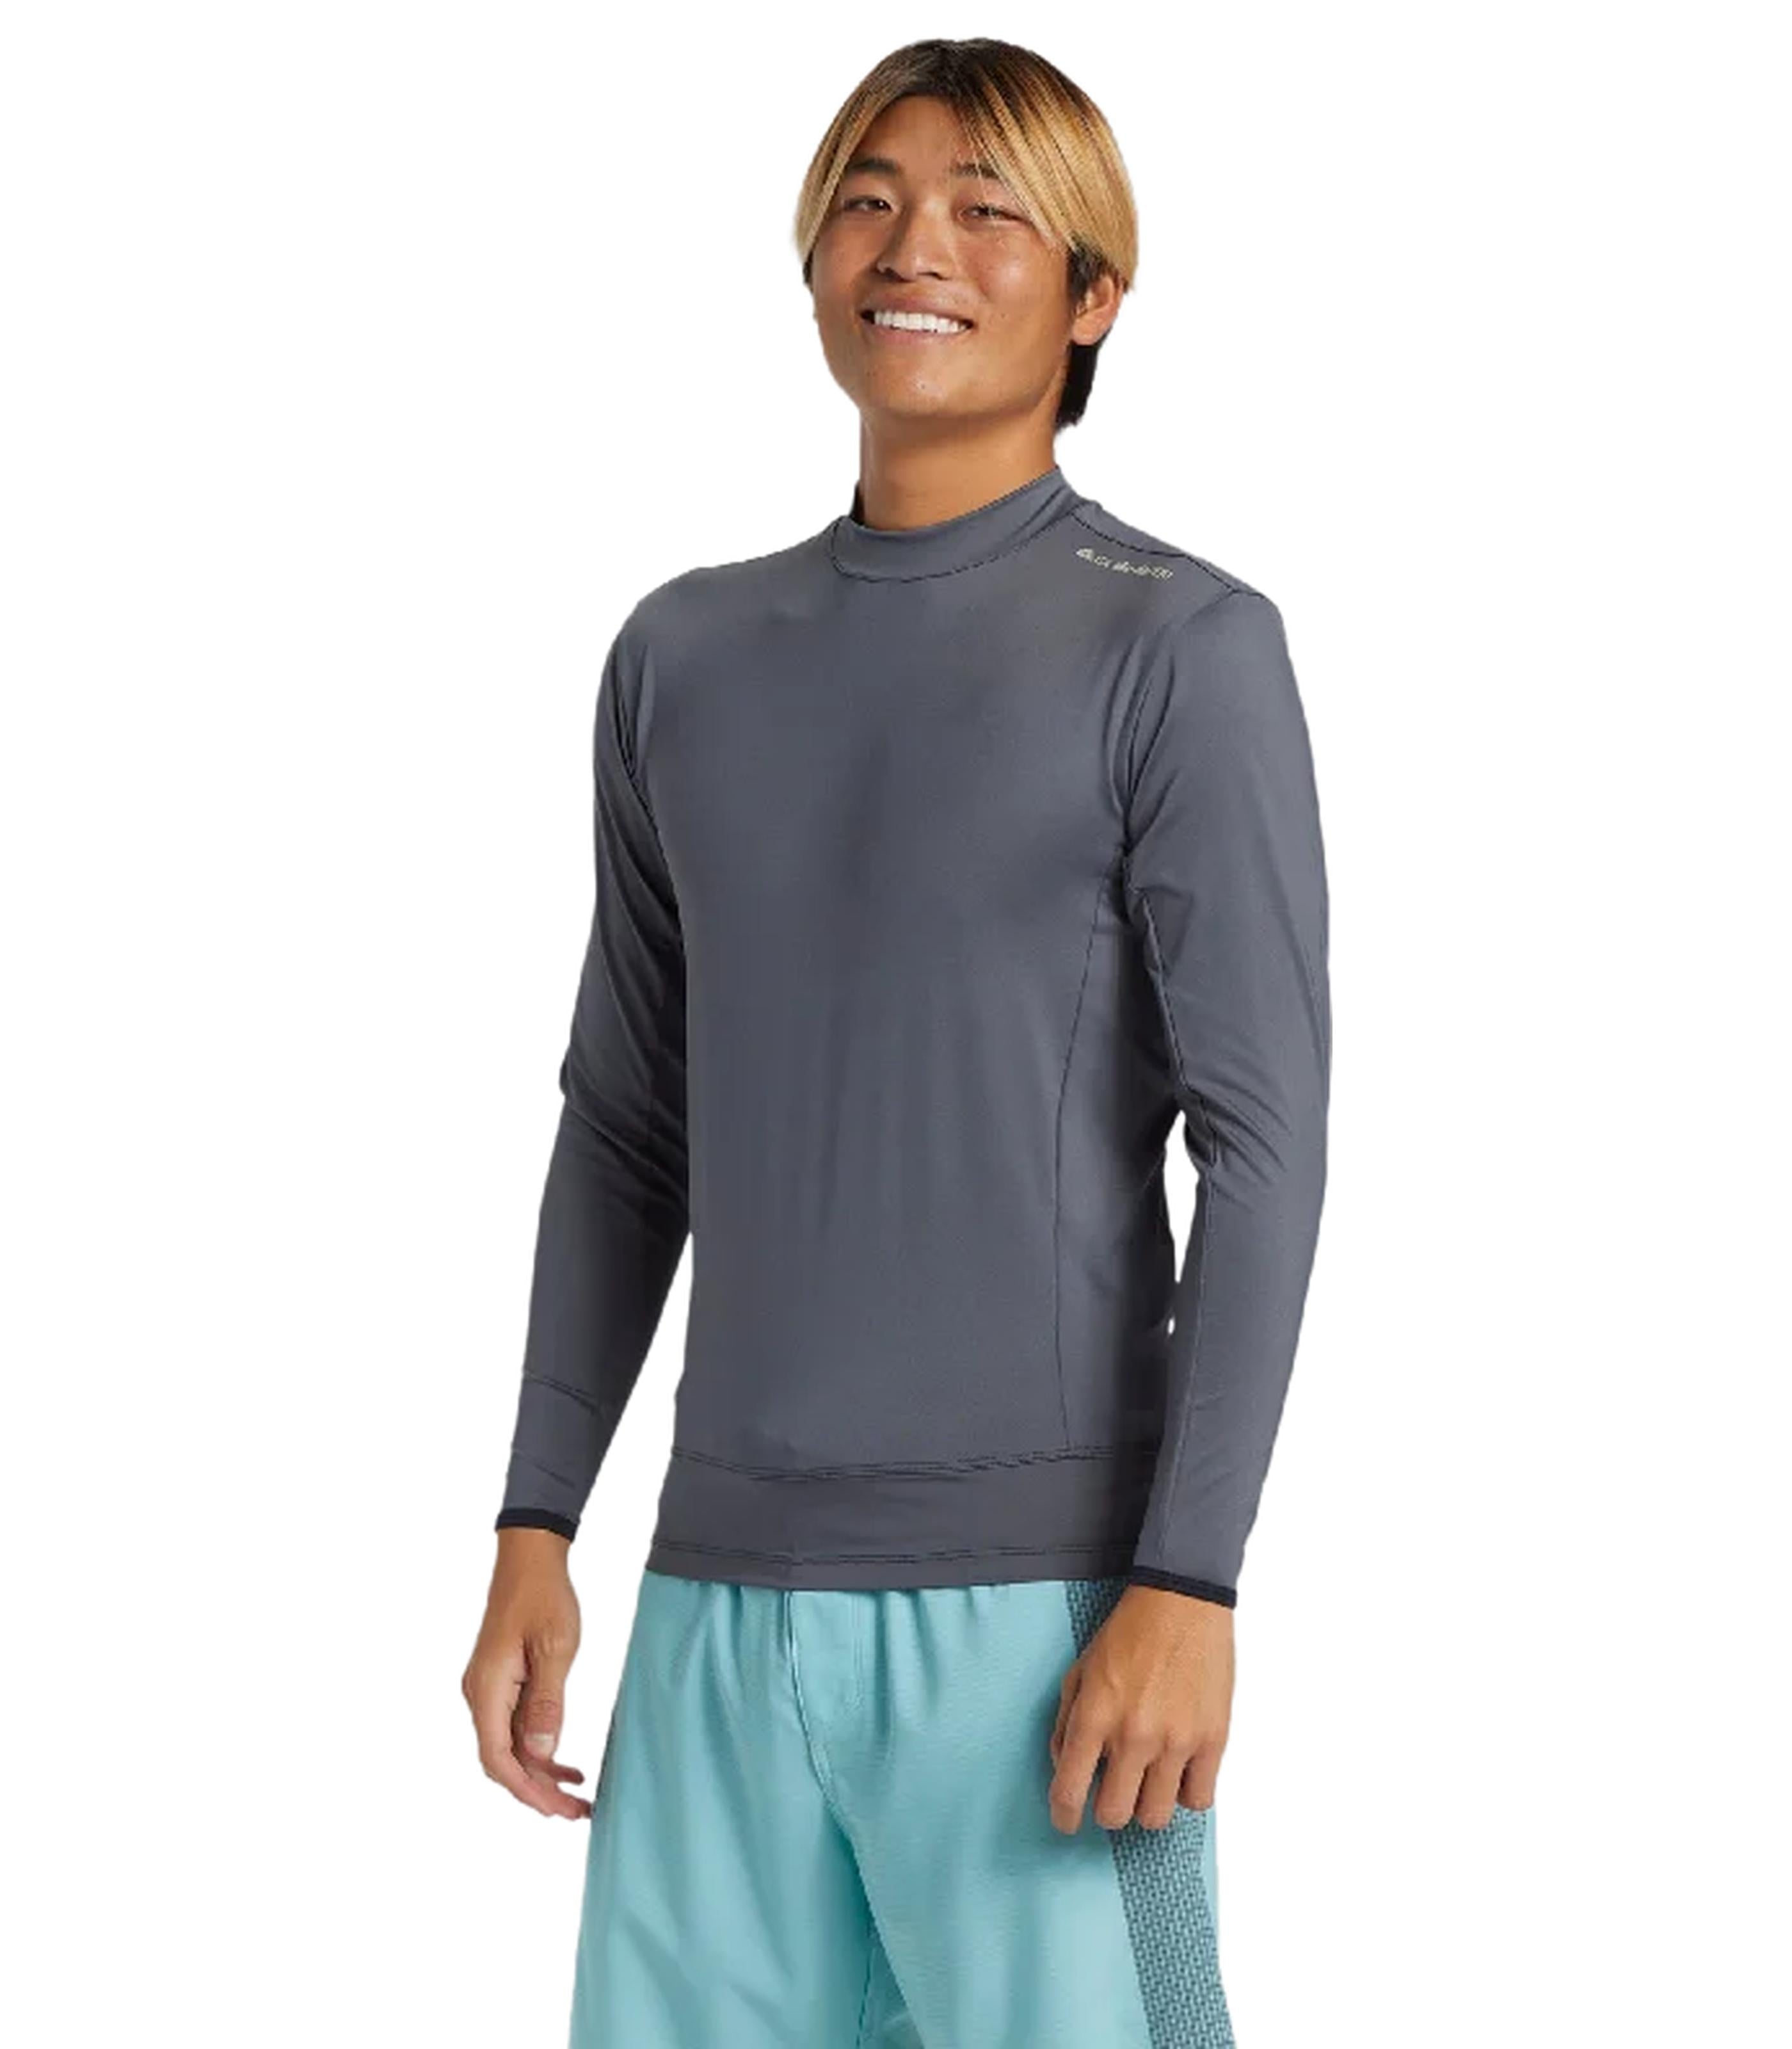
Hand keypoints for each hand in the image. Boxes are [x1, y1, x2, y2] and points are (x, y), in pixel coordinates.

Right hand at [462, 1527, 590, 1817]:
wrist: (529, 1557)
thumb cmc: (543, 1595)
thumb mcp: (555, 1647)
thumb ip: (547, 1704)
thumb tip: (541, 1756)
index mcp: (487, 1688)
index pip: (498, 1758)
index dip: (527, 1790)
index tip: (557, 1810)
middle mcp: (480, 1694)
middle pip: (502, 1760)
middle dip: (537, 1791)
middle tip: (577, 1811)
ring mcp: (488, 1690)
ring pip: (510, 1747)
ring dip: (540, 1773)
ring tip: (577, 1795)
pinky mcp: (501, 1683)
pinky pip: (515, 1727)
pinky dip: (539, 1748)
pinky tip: (566, 1764)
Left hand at [1047, 1584, 1233, 1832]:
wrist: (1181, 1602)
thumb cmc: (1129, 1633)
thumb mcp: (1080, 1670)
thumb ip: (1066, 1723)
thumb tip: (1065, 1769)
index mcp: (1095, 1716)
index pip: (1069, 1791)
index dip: (1063, 1816)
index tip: (1066, 1821)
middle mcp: (1134, 1735)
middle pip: (1115, 1814)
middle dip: (1107, 1810)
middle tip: (1111, 1793)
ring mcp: (1176, 1741)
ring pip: (1156, 1816)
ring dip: (1146, 1804)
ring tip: (1147, 1781)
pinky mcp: (1212, 1740)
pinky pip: (1198, 1799)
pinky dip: (1186, 1793)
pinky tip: (1178, 1772)